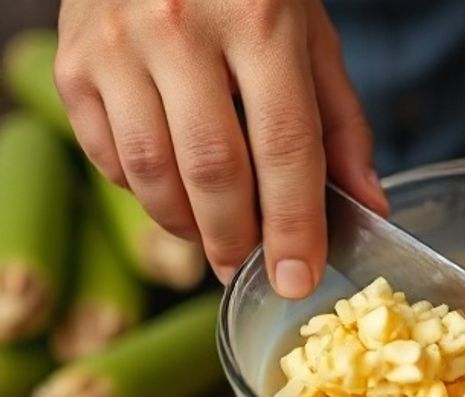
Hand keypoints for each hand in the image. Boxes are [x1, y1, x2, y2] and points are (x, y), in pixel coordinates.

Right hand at [55, 0, 386, 297]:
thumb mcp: (310, 37)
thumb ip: (341, 123)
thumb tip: (368, 204)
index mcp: (259, 20)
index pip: (283, 146)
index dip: (293, 225)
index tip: (298, 278)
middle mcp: (181, 29)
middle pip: (212, 169)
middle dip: (235, 239)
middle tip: (248, 269)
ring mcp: (117, 44)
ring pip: (151, 172)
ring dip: (187, 225)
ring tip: (214, 237)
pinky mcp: (72, 62)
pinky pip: (106, 155)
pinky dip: (144, 192)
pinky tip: (173, 190)